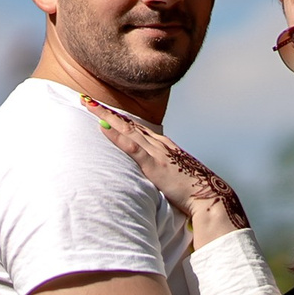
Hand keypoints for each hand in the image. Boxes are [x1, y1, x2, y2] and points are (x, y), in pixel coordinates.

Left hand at [84, 96, 250, 246]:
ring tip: (88, 105)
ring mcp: (157, 152)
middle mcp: (159, 143)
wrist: (208, 195)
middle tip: (85, 99)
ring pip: (127, 128)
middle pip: (128, 123)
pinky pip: (131, 147)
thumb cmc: (192, 189)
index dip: (117, 118)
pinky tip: (102, 128)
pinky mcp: (154, 164)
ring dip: (106, 117)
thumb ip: (162, 169)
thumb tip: (152, 172)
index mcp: (163, 145)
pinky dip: (115, 136)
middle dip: (105, 111)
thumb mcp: (174, 174)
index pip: (136, 127)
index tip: (101, 109)